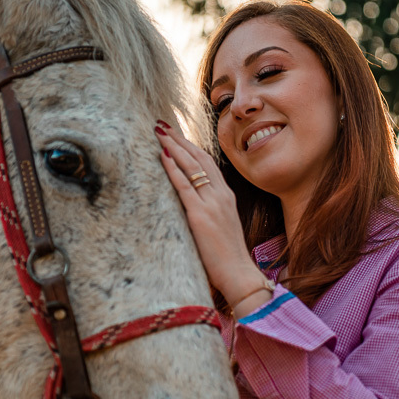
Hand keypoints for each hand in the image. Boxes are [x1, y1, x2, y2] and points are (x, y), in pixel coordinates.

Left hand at [155, 120, 272, 311]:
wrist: (239, 274)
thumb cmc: (228, 256)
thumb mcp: (221, 226)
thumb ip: (209, 211)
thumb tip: (191, 204)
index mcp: (226, 196)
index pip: (208, 163)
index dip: (191, 147)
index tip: (177, 135)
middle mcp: (221, 195)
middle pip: (199, 158)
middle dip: (180, 139)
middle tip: (163, 125)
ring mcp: (212, 203)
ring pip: (192, 167)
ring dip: (174, 147)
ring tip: (160, 133)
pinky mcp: (201, 215)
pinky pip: (184, 186)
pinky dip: (173, 169)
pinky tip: (162, 156)